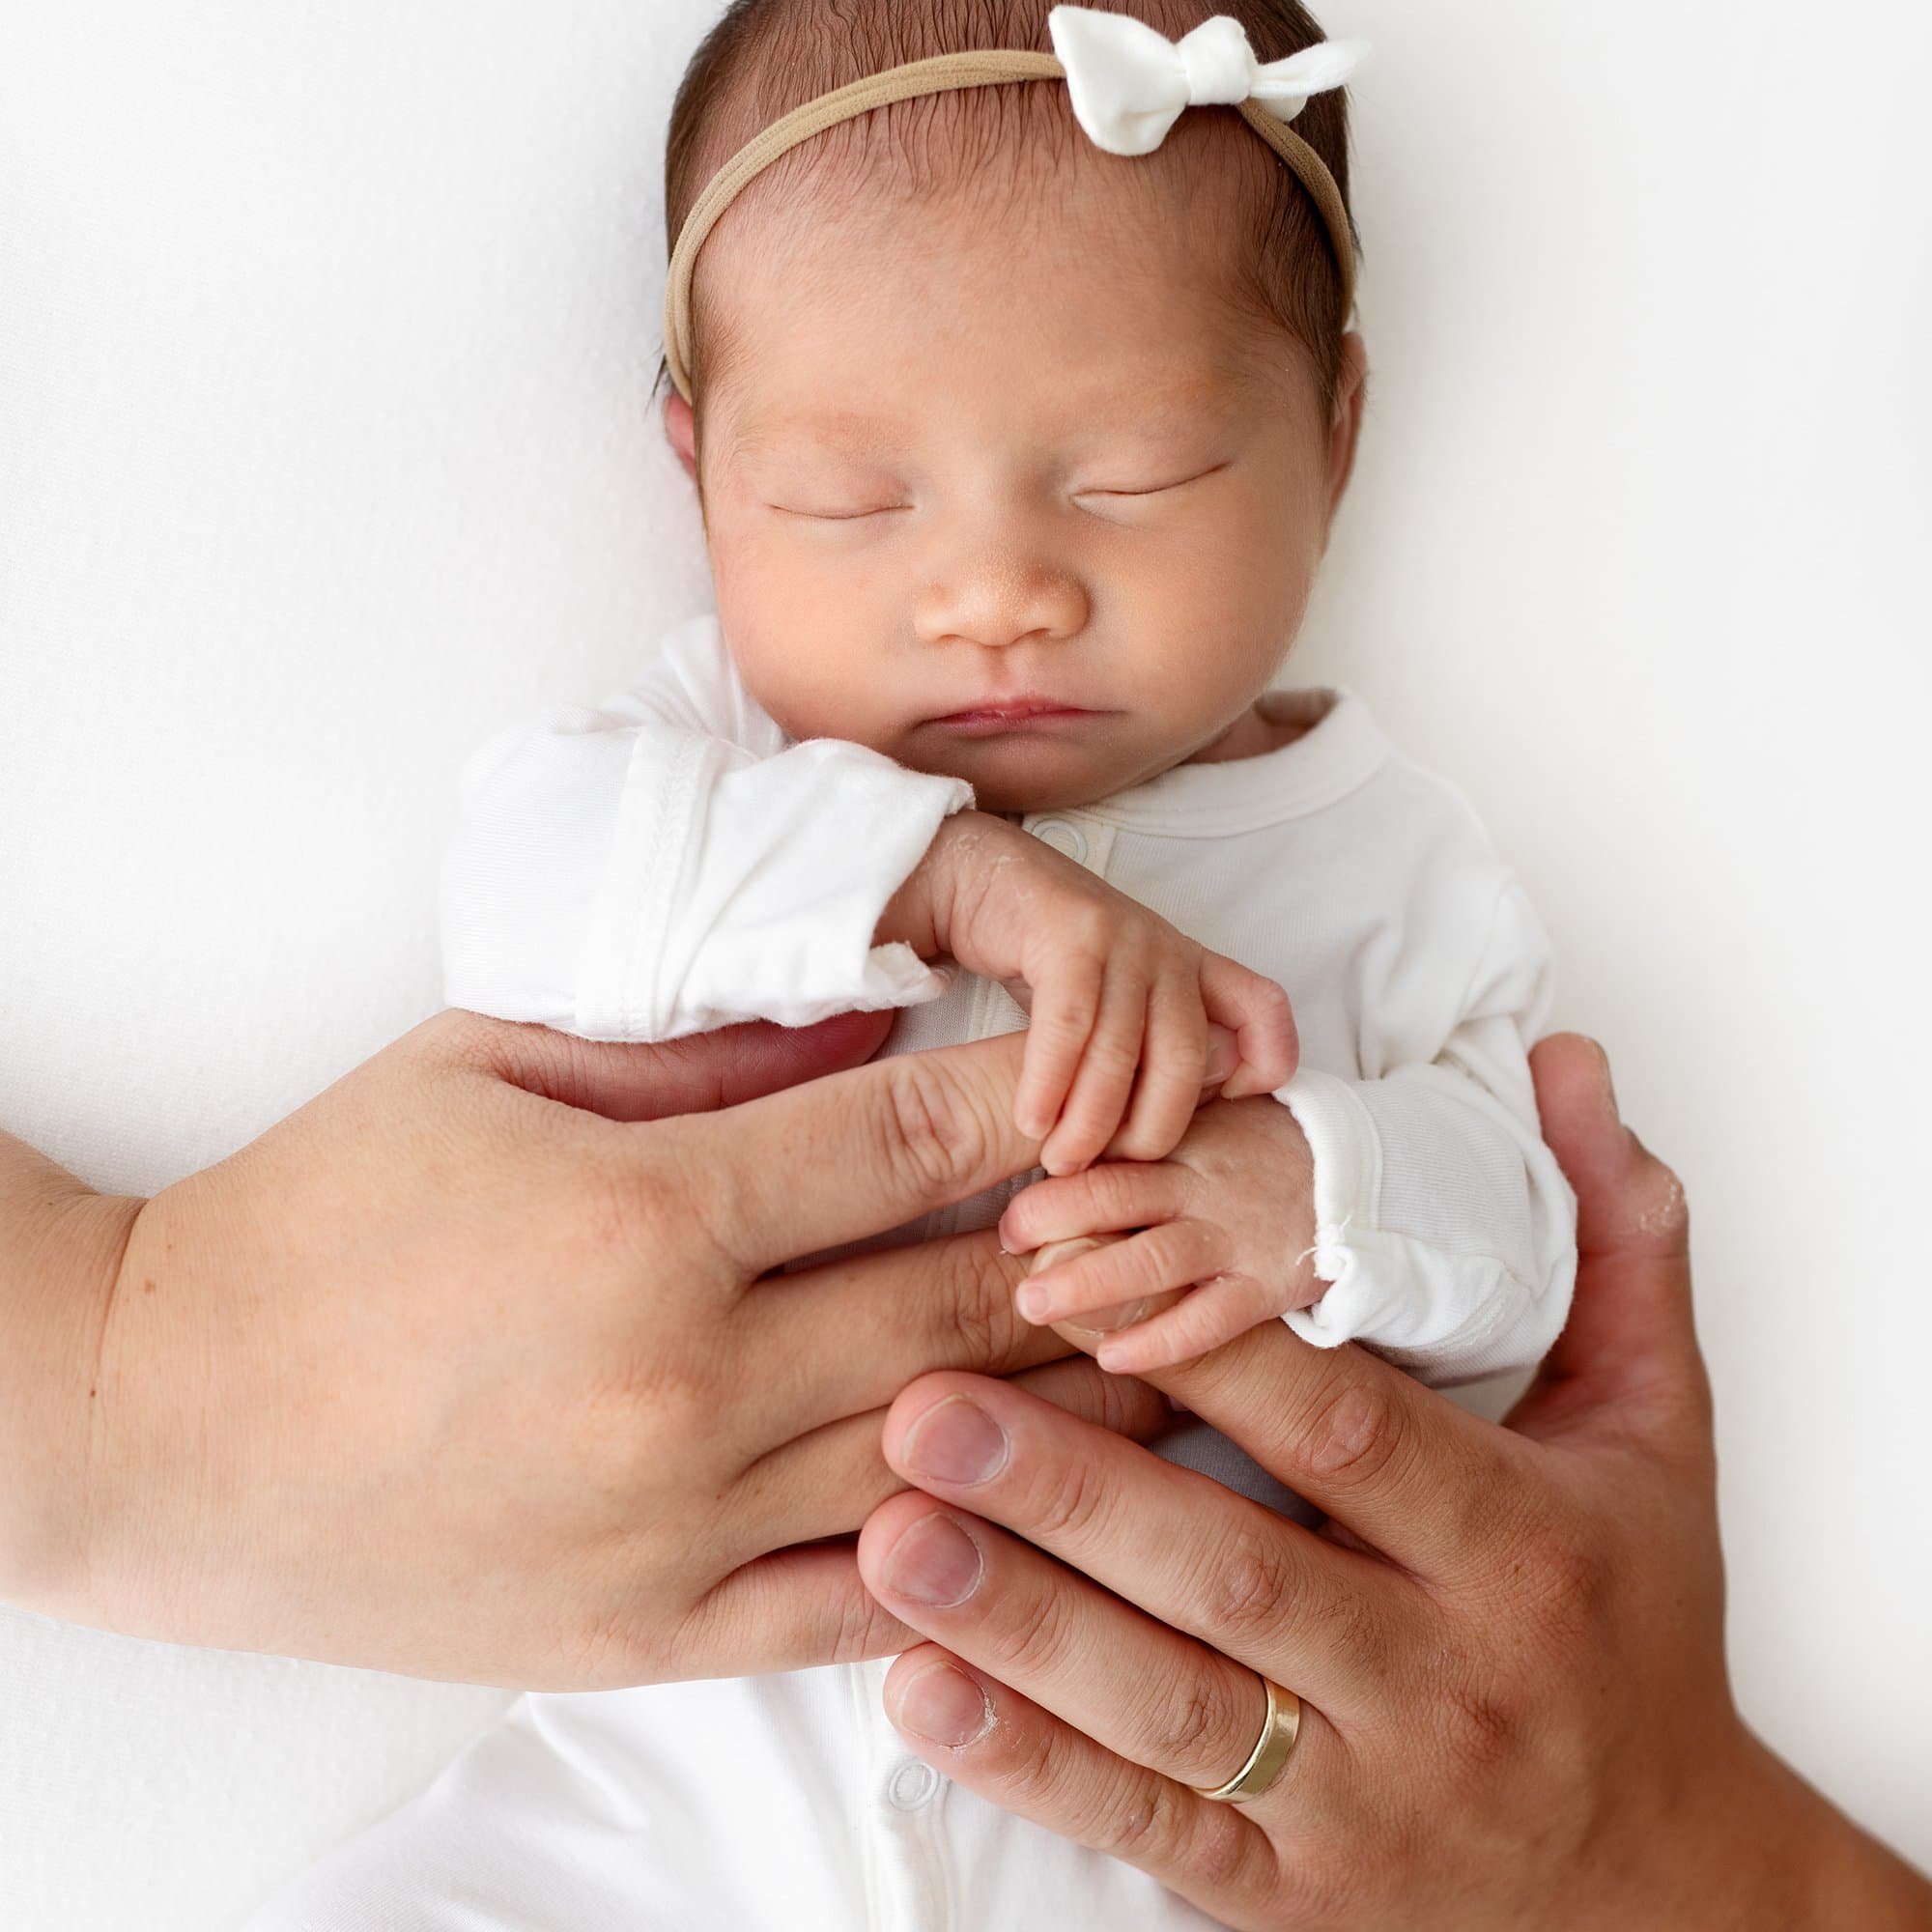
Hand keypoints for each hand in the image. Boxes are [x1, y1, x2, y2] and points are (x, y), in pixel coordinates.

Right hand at [8, 1009, 1168, 1688]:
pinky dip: (976, 1550)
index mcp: (649, 1215)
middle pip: (970, 1303)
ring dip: (1083, 1397)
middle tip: (1195, 1211)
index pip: (920, 1141)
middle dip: (1104, 1246)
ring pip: (952, 1451)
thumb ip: (703, 1043)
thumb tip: (878, 1010)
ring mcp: (679, 1524)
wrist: (162, 1423)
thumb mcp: (493, 1065)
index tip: (1126, 1083)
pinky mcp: (652, 1630)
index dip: (1049, 1101)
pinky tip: (1060, 1508)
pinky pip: (862, 1600)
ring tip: (1179, 1346)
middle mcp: (687, 1380)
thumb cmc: (322, 1214)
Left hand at [855, 1036, 1931, 1927]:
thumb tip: (1566, 1063)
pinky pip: (1150, 1828)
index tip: (1079, 1279)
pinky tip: (920, 1691)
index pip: (1354, 1434)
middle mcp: (1439, 1677)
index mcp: (1518, 1543)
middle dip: (1074, 1492)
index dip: (1217, 1358)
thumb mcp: (1656, 1425)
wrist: (1663, 1879)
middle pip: (1236, 1572)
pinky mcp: (1291, 1890)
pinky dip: (1032, 1763)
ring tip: (891, 1533)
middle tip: (924, 1408)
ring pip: (1172, 1707)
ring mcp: (1360, 1799)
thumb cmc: (1635, 1616)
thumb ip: (1614, 1240)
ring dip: (1020, 1622)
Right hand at [880, 810, 1297, 1174]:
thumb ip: (1150, 1052)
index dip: (1267, 1063)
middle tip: (1109, 1171)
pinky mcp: (1072, 931)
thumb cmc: (1046, 962)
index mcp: (1192, 966)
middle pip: (1188, 1056)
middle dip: (1151, 1129)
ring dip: (1089, 1120)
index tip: (1227, 1112)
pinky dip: (1050, 1082)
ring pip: (1123, 1049)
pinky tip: (1031, 1121)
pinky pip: (1070, 1024)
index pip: (1265, 1007)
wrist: (982, 878)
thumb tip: (1178, 1119)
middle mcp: (1168, 950)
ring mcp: (1123, 937)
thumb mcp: (1113, 1007)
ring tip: (1061, 1162)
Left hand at [997, 1095, 1317, 1374]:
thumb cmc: (1262, 1148)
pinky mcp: (1266, 1285)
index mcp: (1180, 1136)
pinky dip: (1159, 1340)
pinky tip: (1111, 1358)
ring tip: (1032, 1302)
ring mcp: (1235, 1236)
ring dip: (1088, 1283)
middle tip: (1004, 1244)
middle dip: (1052, 1221)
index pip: (1105, 1147)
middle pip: (1115, 1196)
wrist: (1363, 1178)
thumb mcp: (1205, 1115)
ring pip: (1152, 1259)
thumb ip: (1140, 1123)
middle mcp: (1202, 1184)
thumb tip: (1051, 1124)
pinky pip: (1208, 1318)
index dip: (1049, 1176)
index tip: (1007, 1205)